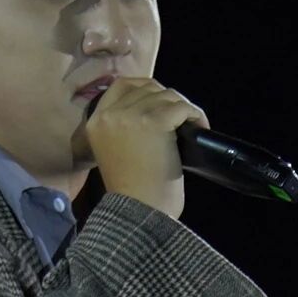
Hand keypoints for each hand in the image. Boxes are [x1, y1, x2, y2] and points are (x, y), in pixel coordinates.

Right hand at [73, 75, 206, 221]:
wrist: (139, 211)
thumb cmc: (131, 191)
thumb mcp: (114, 151)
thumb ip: (122, 127)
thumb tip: (153, 106)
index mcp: (95, 121)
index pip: (121, 84)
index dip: (144, 87)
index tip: (160, 100)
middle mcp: (110, 114)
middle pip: (148, 87)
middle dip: (168, 98)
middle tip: (182, 117)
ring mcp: (132, 116)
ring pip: (167, 95)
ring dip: (184, 108)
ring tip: (193, 125)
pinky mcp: (155, 122)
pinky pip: (182, 107)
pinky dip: (196, 116)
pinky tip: (201, 128)